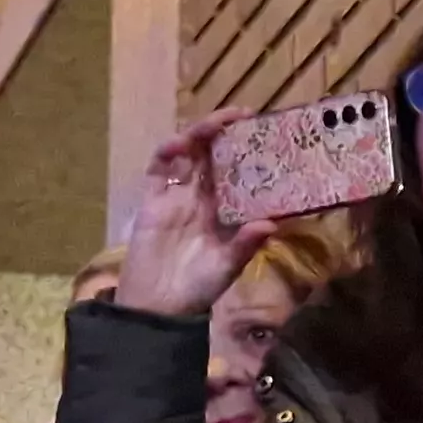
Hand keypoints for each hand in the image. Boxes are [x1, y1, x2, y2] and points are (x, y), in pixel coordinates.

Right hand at [116, 115, 278, 316]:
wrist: (157, 307)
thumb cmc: (196, 290)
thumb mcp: (227, 267)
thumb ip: (245, 245)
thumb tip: (271, 224)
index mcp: (224, 212)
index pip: (239, 175)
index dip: (250, 154)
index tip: (267, 135)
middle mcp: (201, 199)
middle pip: (213, 157)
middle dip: (225, 133)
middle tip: (243, 114)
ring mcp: (175, 197)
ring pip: (187, 156)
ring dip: (199, 136)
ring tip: (215, 123)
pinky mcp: (151, 201)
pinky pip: (158, 171)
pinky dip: (167, 153)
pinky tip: (180, 143)